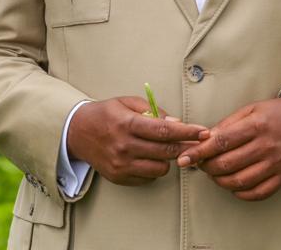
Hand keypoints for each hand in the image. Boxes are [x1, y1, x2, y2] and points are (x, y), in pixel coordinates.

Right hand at [67, 96, 207, 185]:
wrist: (77, 132)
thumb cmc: (107, 114)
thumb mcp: (129, 103)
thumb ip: (154, 111)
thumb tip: (176, 123)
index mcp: (127, 124)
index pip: (164, 131)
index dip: (187, 132)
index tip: (203, 132)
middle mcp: (124, 147)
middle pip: (166, 151)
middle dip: (187, 147)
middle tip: (199, 143)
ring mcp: (121, 165)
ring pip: (160, 168)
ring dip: (169, 159)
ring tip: (166, 148)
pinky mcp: (118, 177)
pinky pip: (148, 178)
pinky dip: (154, 169)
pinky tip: (150, 157)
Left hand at [177, 96, 280, 200]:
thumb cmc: (276, 113)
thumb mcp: (251, 109)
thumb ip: (228, 124)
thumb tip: (205, 138)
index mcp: (256, 126)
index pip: (222, 142)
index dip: (200, 152)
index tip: (185, 158)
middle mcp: (266, 146)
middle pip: (227, 164)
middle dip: (207, 167)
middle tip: (202, 164)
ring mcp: (275, 163)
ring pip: (239, 181)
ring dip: (220, 181)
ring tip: (216, 173)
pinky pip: (257, 192)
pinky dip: (241, 193)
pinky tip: (234, 184)